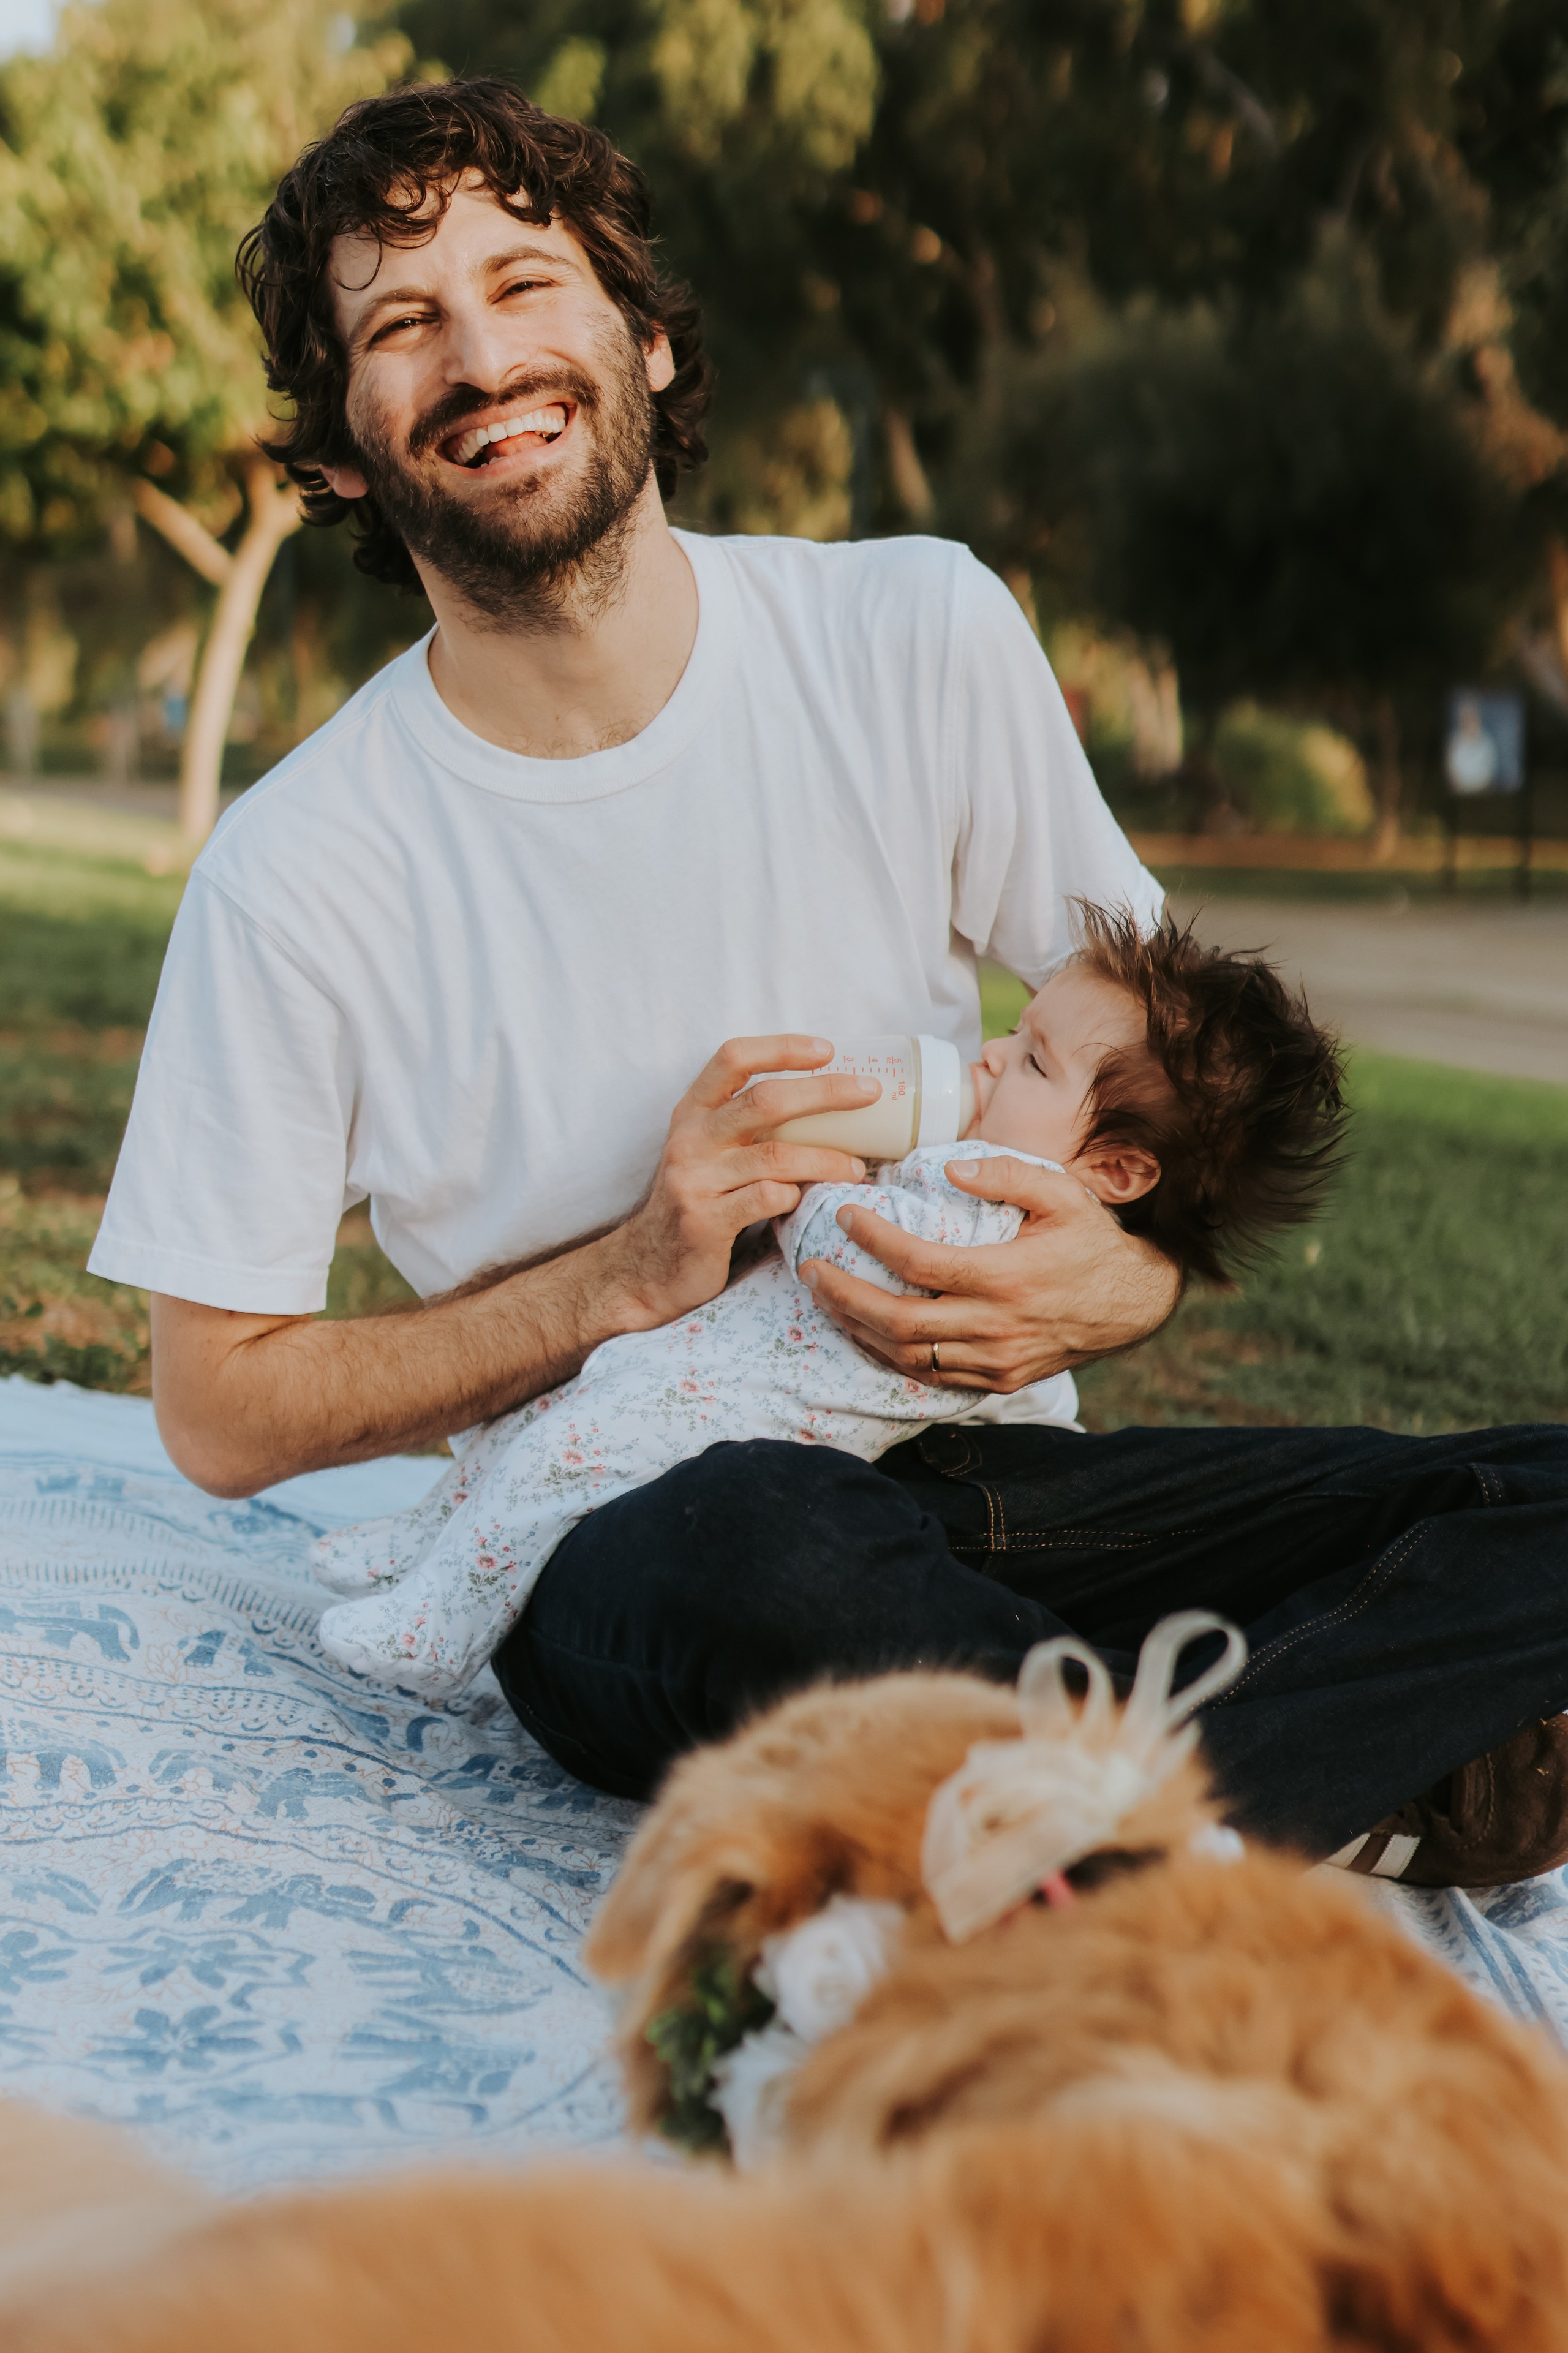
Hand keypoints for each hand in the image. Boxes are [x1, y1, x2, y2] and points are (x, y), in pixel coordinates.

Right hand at [602, 1036, 879, 1329]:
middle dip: (825, 1091)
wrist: (648, 1268)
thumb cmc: (698, 1202)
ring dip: (827, 1158)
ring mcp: (695, 1180)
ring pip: (775, 1156)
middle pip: (765, 1100)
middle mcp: (690, 1139)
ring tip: (858, 1167)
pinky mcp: (705, 1221)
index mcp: (692, 1112)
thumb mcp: (711, 1153)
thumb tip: (827, 1102)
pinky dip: (797, 1196)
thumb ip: (748, 1128)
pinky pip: (766, 1199)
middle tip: (869, 1093)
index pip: (733, 1058)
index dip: (781, 1048)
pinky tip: (810, 1200)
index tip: (828, 1050)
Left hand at [799, 1155, 1180, 1390]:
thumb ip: (1007, 1173)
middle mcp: (995, 1326)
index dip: (872, 1239)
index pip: (918, 1262)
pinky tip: (865, 1331)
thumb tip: (949, 1165)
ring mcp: (995, 1361)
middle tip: (811, 1270)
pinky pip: (929, 1377)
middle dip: (844, 1295)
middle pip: (898, 1321)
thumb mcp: (1062, 1193)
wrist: (1132, 1304)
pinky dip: (889, 1356)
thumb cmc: (1091, 1241)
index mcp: (1006, 1276)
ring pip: (906, 1356)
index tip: (845, 1214)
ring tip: (826, 1299)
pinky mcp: (997, 1381)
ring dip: (857, 1329)